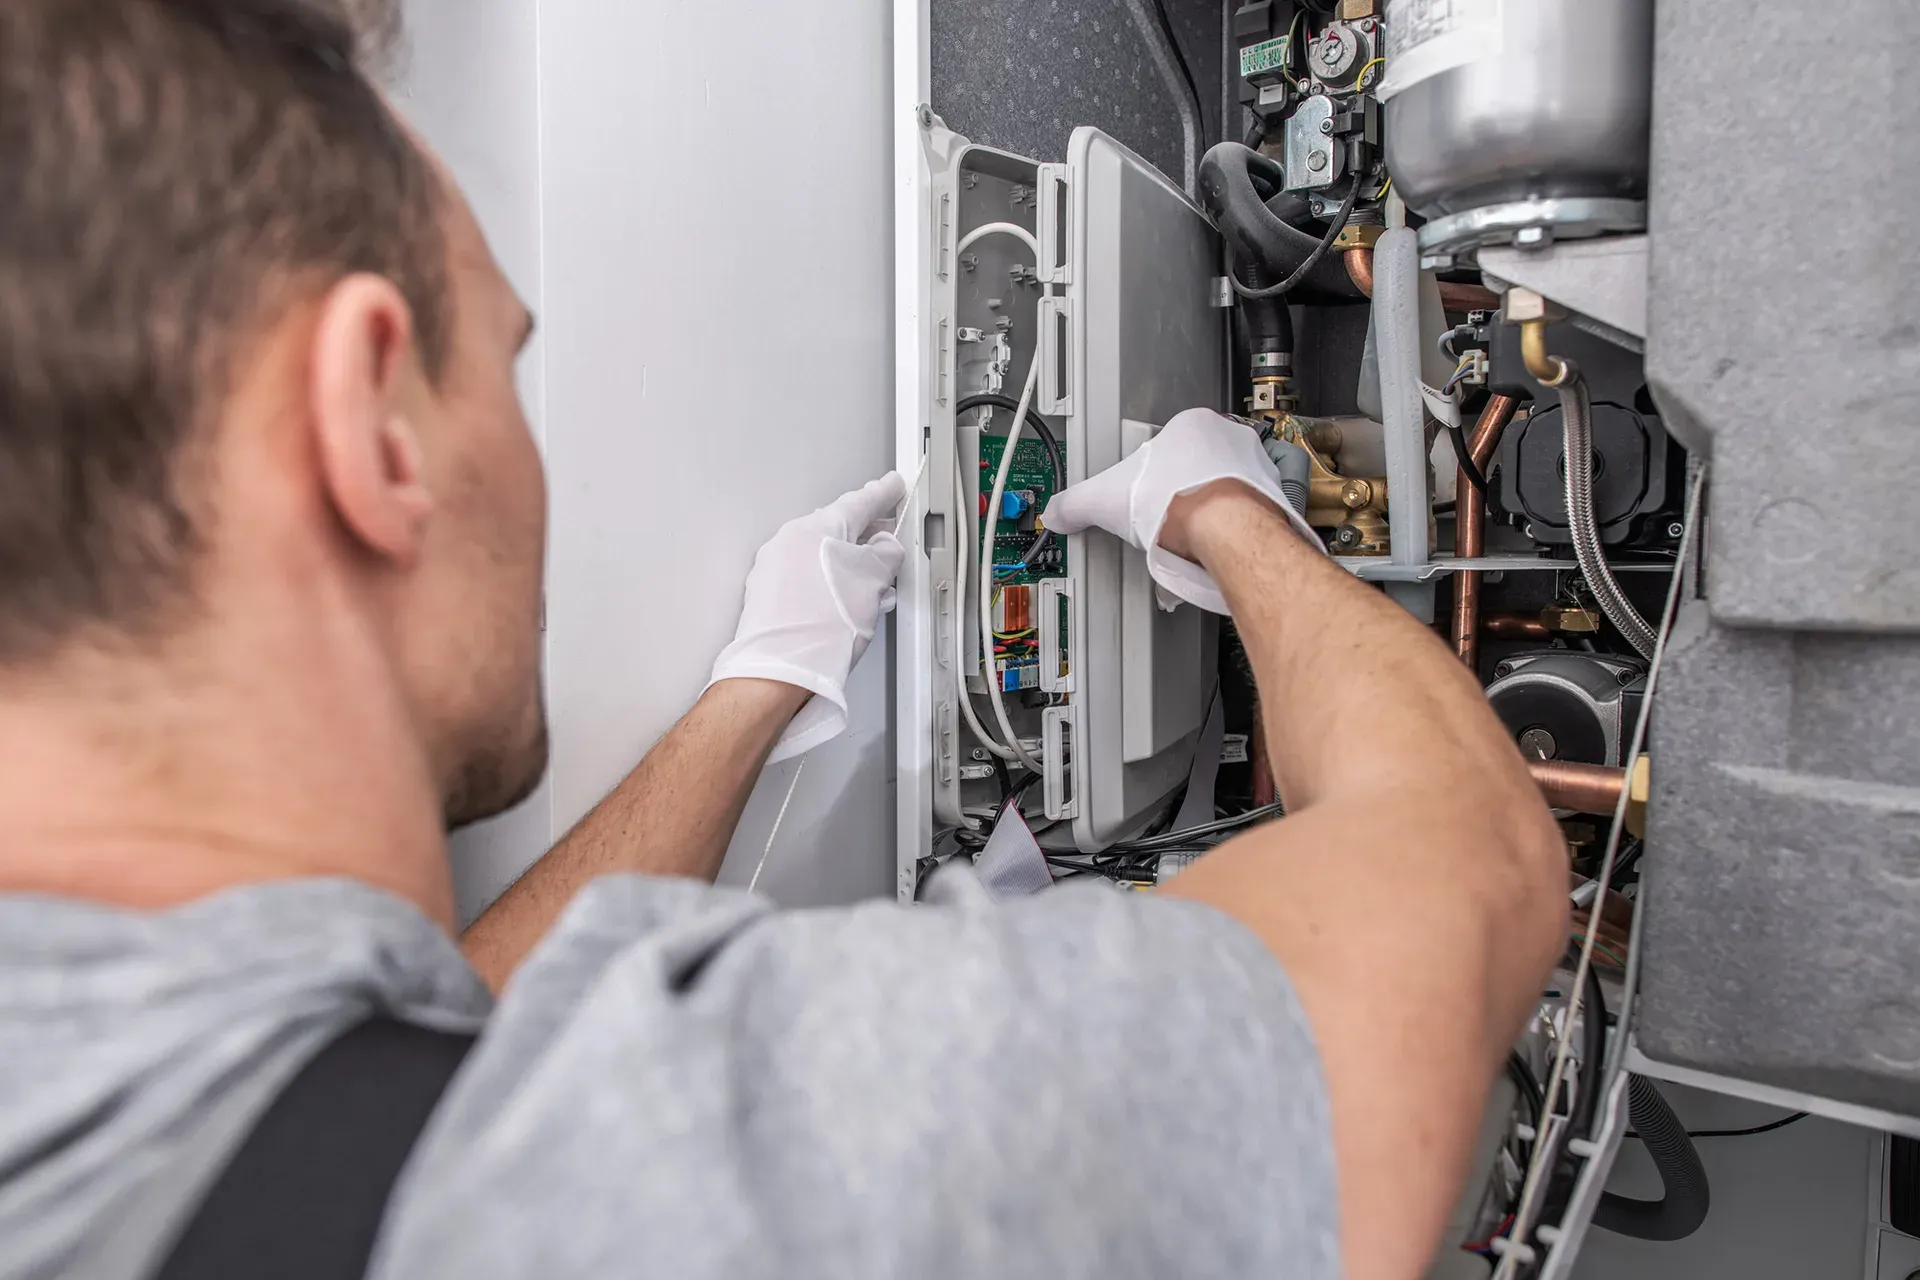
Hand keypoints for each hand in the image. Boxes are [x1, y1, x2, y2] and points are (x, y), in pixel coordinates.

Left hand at [708, 473, 908, 761]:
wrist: (781, 671)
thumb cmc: (822, 629)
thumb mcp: (874, 582)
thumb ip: (886, 553)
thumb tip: (886, 546)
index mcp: (814, 528)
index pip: (857, 502)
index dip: (882, 495)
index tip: (892, 487)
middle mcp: (788, 542)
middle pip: (837, 529)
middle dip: (867, 535)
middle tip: (889, 537)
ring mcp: (774, 570)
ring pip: (822, 556)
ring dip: (850, 566)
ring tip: (875, 586)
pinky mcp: (767, 597)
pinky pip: (808, 579)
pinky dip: (830, 585)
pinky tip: (846, 605)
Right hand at [1040, 408, 1318, 613]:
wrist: (1226, 532)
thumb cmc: (1178, 503)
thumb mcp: (1105, 500)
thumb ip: (1076, 503)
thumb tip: (1059, 512)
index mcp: (1192, 424)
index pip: (1166, 445)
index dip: (1151, 473)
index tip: (1144, 492)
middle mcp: (1231, 440)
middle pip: (1199, 465)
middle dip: (1182, 490)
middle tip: (1165, 515)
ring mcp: (1257, 469)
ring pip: (1228, 485)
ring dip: (1212, 507)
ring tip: (1190, 533)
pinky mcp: (1273, 500)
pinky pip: (1250, 510)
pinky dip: (1234, 526)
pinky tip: (1216, 543)